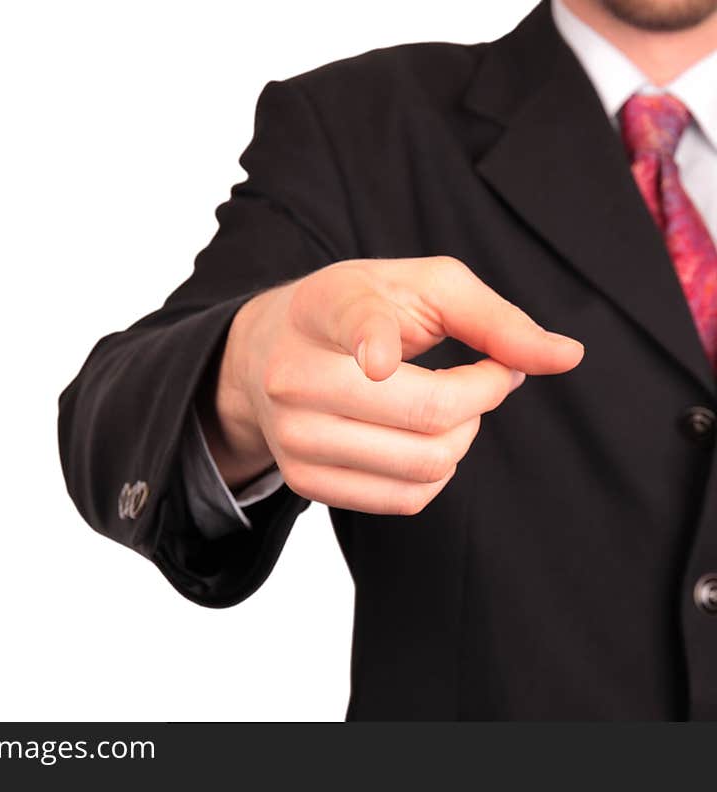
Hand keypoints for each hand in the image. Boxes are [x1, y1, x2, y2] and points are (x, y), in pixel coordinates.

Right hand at [201, 256, 583, 514]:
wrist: (272, 353)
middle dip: (482, 397)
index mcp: (324, 309)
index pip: (350, 326)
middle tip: (487, 375)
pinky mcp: (303, 481)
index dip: (370, 342)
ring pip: (423, 465)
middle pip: (425, 413)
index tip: (380, 360)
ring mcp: (294, 437)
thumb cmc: (361, 311)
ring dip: (464, 438)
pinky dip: (437, 474)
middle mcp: (295, 377)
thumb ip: (495, 317)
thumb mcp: (424, 288)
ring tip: (453, 407)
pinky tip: (424, 438)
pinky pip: (404, 500)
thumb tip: (568, 357)